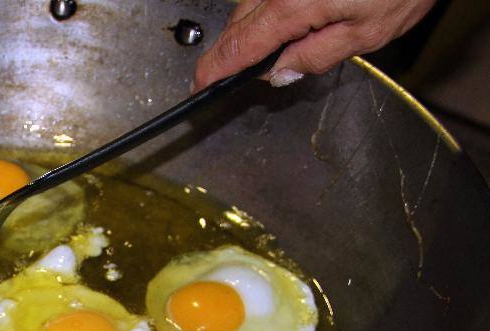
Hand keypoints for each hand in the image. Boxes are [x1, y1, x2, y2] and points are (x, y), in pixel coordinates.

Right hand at [192, 0, 435, 90]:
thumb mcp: (368, 34)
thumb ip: (317, 56)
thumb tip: (279, 73)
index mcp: (295, 6)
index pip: (240, 46)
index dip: (215, 69)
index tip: (200, 85)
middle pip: (239, 23)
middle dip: (234, 51)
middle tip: (237, 75)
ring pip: (251, 4)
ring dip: (253, 29)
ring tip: (272, 49)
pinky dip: (267, 9)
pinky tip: (287, 20)